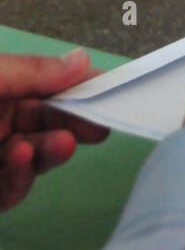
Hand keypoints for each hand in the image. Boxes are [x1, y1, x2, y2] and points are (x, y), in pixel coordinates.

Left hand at [0, 49, 108, 212]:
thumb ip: (31, 71)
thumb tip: (82, 59)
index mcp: (0, 87)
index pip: (44, 85)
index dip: (76, 86)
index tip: (109, 88)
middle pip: (45, 123)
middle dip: (73, 123)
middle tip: (102, 126)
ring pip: (34, 158)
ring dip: (51, 151)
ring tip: (64, 143)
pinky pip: (12, 189)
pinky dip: (20, 174)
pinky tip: (19, 156)